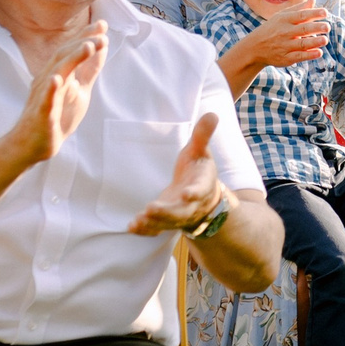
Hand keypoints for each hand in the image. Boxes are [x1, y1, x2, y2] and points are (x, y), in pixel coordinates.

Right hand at [12, 23, 106, 165]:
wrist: (32, 145)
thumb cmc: (57, 116)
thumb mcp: (79, 91)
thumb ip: (90, 71)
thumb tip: (102, 48)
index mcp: (57, 73)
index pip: (72, 50)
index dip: (86, 36)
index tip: (102, 23)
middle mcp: (48, 79)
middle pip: (64, 55)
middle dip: (82, 41)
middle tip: (100, 31)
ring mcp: (43, 96)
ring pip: (56, 73)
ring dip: (72, 58)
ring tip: (87, 45)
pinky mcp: (41, 113)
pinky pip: (45, 100)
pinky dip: (51, 89)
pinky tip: (57, 79)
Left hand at [129, 114, 225, 235]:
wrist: (203, 198)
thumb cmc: (198, 170)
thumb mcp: (201, 152)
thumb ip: (202, 135)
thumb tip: (212, 114)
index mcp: (202, 185)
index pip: (200, 190)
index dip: (194, 193)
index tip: (187, 195)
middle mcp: (191, 204)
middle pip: (181, 212)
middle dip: (167, 213)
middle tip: (151, 209)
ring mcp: (178, 215)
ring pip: (168, 223)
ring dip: (153, 223)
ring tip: (139, 220)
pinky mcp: (166, 221)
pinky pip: (157, 229)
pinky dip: (145, 231)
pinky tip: (132, 227)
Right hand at [240, 2, 332, 69]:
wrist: (254, 48)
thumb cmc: (273, 28)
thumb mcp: (282, 16)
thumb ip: (299, 9)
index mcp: (284, 19)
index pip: (301, 15)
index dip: (313, 13)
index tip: (325, 13)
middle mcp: (284, 32)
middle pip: (302, 29)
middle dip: (315, 28)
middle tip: (327, 27)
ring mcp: (285, 46)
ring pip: (301, 44)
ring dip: (314, 42)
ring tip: (325, 40)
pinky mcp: (286, 58)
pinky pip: (299, 56)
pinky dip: (309, 55)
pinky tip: (319, 52)